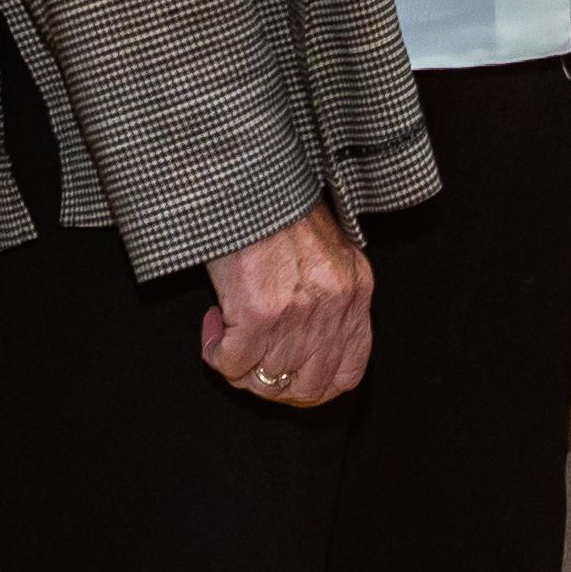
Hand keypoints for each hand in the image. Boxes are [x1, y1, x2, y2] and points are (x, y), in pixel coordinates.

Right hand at [202, 207, 372, 407]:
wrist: (254, 182)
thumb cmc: (284, 211)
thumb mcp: (330, 252)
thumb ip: (333, 297)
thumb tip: (312, 345)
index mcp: (356, 291)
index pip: (349, 372)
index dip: (316, 389)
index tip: (290, 382)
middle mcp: (333, 307)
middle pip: (306, 387)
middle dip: (272, 385)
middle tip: (251, 363)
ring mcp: (298, 313)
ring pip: (265, 379)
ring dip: (239, 365)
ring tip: (228, 333)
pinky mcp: (259, 313)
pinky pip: (232, 363)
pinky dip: (216, 353)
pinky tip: (214, 328)